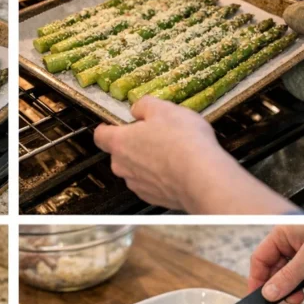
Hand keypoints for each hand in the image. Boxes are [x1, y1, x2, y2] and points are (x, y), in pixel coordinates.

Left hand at [93, 96, 293, 213]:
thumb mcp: (164, 108)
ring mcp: (138, 185)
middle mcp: (123, 167)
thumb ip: (144, 105)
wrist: (203, 178)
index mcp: (120, 143)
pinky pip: (152, 183)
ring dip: (149, 160)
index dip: (108, 127)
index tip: (116, 124)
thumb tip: (138, 109)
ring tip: (173, 151)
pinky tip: (179, 167)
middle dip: (135, 143)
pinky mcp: (154, 197)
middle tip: (156, 134)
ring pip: (137, 169)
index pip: (100, 135)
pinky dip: (162, 176)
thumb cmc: (183, 142)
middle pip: (120, 152)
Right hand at [248, 224, 303, 303]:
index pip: (261, 260)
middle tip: (296, 298)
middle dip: (292, 286)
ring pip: (301, 280)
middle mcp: (293, 245)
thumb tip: (268, 293)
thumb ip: (287, 277)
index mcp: (282, 235)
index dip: (258, 279)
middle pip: (281, 273)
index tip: (257, 298)